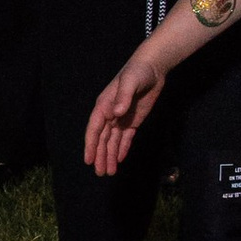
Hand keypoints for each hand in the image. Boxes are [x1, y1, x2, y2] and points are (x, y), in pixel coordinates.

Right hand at [85, 50, 166, 176]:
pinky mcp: (132, 120)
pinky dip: (122, 149)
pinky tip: (119, 160)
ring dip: (110, 156)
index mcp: (104, 106)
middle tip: (100, 173)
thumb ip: (122, 97)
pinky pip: (125, 138)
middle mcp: (110, 114)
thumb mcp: (130, 82)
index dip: (91, 145)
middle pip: (102, 139)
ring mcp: (121, 118)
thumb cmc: (137, 72)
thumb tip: (115, 114)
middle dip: (100, 156)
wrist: (151, 67)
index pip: (94, 129)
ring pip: (112, 141)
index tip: (88, 160)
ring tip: (109, 172)